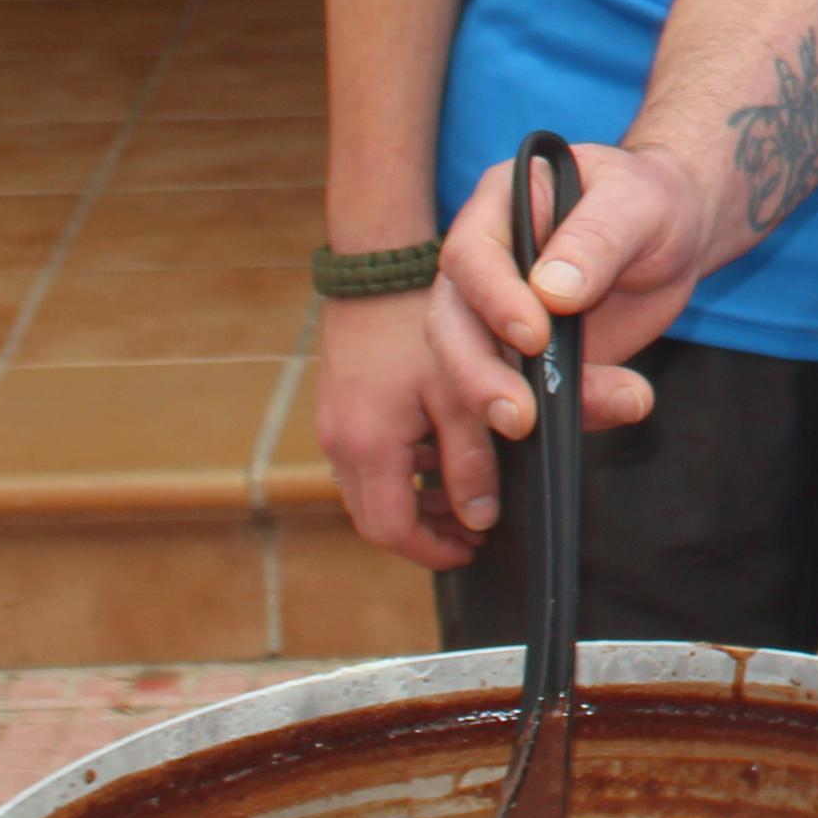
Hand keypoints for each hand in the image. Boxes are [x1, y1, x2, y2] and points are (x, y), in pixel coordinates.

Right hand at [315, 288, 489, 569]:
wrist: (378, 267)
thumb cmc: (420, 324)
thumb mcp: (459, 393)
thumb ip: (472, 458)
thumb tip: (482, 517)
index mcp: (366, 446)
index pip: (390, 530)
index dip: (431, 550)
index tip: (471, 550)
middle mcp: (340, 442)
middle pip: (376, 516)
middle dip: (424, 531)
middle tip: (472, 532)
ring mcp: (335, 424)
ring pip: (371, 488)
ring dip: (414, 501)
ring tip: (465, 499)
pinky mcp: (342, 405)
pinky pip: (368, 458)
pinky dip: (402, 470)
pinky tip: (440, 454)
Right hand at [421, 139, 709, 533]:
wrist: (679, 232)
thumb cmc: (651, 198)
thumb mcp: (636, 201)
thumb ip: (597, 237)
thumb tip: (553, 292)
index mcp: (498, 209)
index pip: (472, 257)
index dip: (495, 299)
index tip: (534, 335)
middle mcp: (484, 267)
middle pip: (454, 326)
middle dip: (478, 376)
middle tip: (519, 417)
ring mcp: (500, 318)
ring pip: (482, 371)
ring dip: (522, 406)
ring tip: (583, 418)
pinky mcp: (531, 359)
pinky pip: (537, 393)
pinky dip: (576, 410)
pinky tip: (622, 405)